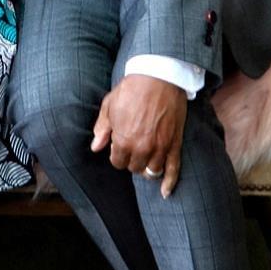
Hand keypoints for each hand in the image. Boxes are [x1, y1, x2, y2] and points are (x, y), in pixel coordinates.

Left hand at [91, 74, 186, 197]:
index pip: (117, 162)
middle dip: (131, 160)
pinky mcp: (174, 144)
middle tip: (132, 148)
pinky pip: (173, 170)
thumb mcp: (109, 106)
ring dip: (147, 168)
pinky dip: (169, 183)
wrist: (159, 76)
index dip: (117, 155)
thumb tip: (95, 147)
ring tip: (145, 159)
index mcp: (123, 140)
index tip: (119, 146)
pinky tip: (165, 193)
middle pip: (134, 168)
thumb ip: (102, 129)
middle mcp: (142, 148)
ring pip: (152, 171)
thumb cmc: (131, 89)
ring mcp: (160, 148)